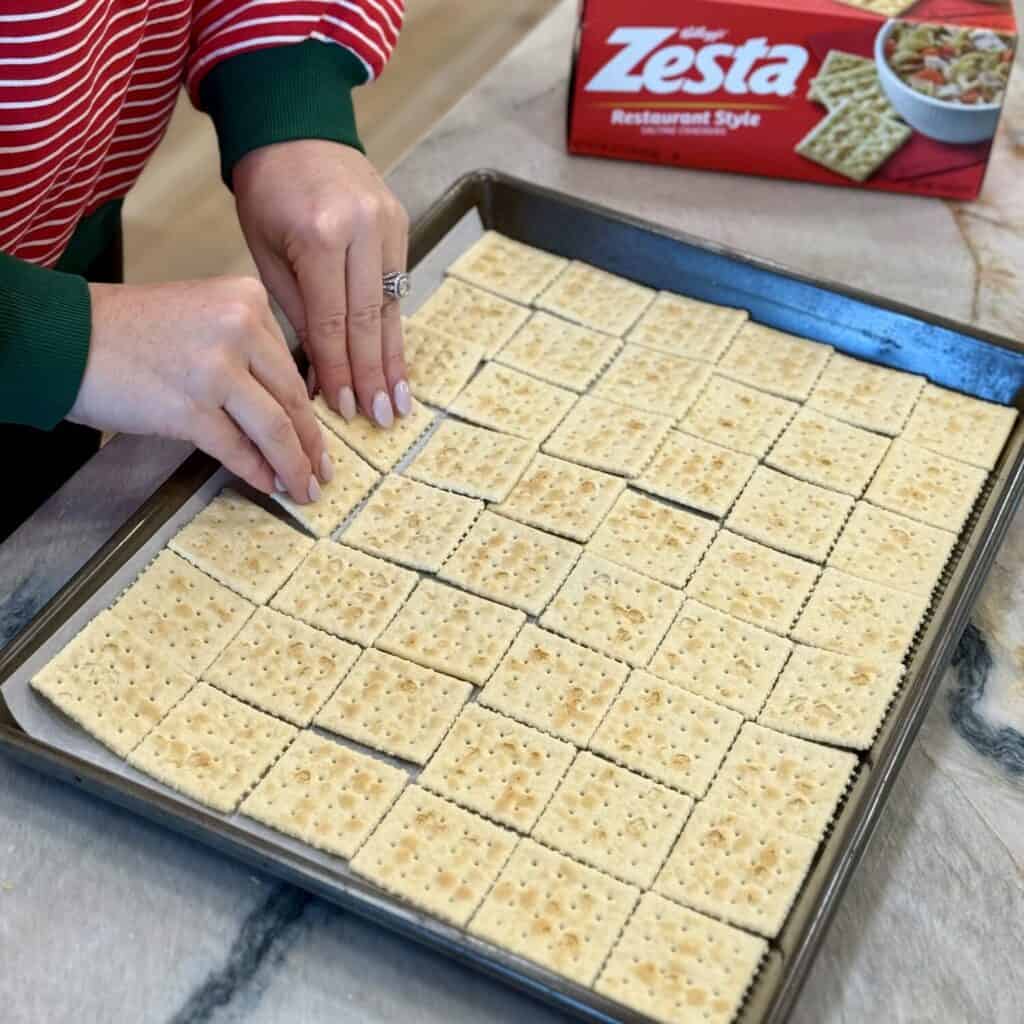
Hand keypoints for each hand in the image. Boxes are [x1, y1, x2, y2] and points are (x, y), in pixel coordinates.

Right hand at [69, 278, 329, 502]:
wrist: (65, 339)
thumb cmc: (130, 331)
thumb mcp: (203, 318)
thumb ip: (247, 351)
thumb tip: (286, 410)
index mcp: (247, 299)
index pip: (292, 364)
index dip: (310, 409)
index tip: (319, 434)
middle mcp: (239, 328)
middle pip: (292, 398)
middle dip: (310, 443)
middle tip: (321, 471)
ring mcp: (217, 369)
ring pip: (274, 428)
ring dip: (292, 465)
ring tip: (302, 488)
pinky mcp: (191, 408)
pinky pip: (237, 449)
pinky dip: (257, 472)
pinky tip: (268, 485)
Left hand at [233, 140, 409, 427]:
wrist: (295, 130)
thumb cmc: (268, 195)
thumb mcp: (266, 254)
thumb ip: (297, 311)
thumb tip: (320, 373)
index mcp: (320, 236)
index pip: (332, 320)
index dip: (339, 369)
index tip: (343, 408)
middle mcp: (362, 230)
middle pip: (369, 320)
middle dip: (373, 375)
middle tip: (379, 418)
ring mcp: (388, 224)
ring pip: (391, 308)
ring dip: (394, 360)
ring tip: (399, 402)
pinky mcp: (402, 223)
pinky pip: (399, 287)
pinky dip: (396, 328)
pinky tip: (400, 362)